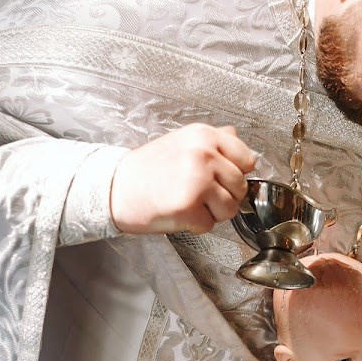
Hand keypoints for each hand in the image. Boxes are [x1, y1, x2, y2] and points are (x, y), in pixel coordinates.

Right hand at [110, 124, 256, 234]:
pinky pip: (210, 225)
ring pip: (230, 208)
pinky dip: (196, 225)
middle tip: (198, 193)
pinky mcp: (188, 206)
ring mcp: (197, 181)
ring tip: (188, 202)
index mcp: (204, 135)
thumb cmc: (147, 169)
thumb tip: (237, 138)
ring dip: (212, 213)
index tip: (220, 178)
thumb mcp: (182, 141)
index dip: (236, 174)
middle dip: (224, 196)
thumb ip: (213, 140)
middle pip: (240, 187)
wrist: (114, 188)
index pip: (247, 159)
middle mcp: (203, 154)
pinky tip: (178, 212)